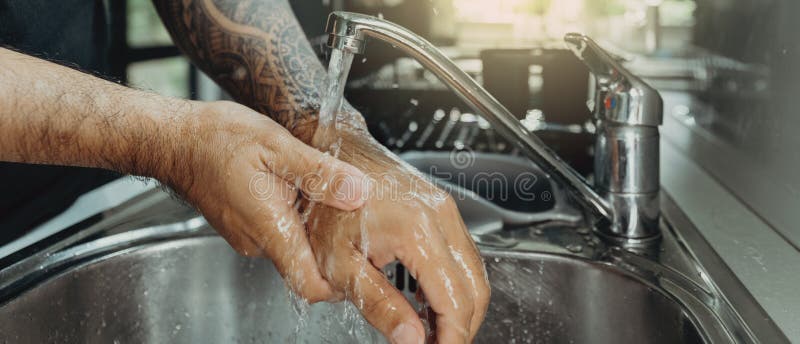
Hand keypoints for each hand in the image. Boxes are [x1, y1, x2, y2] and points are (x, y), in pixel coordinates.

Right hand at [161, 100, 367, 301]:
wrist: (175, 139)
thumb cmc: (216, 140)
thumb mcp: (277, 147)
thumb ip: (319, 173)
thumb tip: (358, 192)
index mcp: (270, 228)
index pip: (310, 285)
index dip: (340, 284)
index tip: (363, 265)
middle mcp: (258, 241)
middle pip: (308, 265)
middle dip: (333, 247)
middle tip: (355, 217)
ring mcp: (250, 236)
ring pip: (294, 246)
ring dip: (314, 229)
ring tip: (329, 197)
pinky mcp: (245, 227)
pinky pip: (278, 232)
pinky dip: (295, 218)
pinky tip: (301, 191)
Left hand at [306, 124, 490, 342]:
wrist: (330, 155)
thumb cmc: (327, 204)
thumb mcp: (341, 263)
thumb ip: (380, 305)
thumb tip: (411, 340)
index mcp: (418, 231)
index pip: (454, 301)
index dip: (451, 338)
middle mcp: (440, 216)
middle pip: (475, 289)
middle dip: (461, 328)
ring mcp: (445, 208)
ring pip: (475, 273)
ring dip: (460, 309)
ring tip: (432, 334)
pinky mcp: (442, 207)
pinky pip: (465, 255)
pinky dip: (456, 286)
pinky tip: (431, 304)